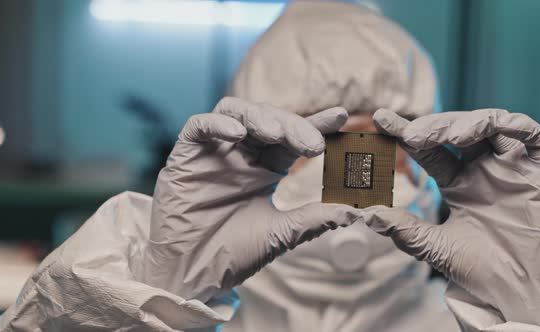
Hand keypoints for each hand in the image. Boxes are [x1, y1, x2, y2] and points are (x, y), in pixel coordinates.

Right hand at [147, 97, 363, 301]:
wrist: (193, 273)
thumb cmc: (233, 253)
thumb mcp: (280, 234)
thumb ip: (312, 219)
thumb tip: (354, 212)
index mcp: (263, 169)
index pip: (291, 138)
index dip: (314, 124)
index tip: (340, 117)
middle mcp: (240, 155)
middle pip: (268, 119)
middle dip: (292, 125)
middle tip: (311, 143)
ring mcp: (213, 152)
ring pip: (236, 112)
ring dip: (259, 117)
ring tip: (276, 134)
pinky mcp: (185, 155)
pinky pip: (198, 126)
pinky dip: (218, 124)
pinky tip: (238, 134)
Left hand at [365, 109, 539, 326]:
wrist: (524, 291)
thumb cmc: (484, 270)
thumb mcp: (437, 247)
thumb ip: (405, 230)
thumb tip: (367, 214)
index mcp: (458, 184)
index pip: (427, 150)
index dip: (404, 133)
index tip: (380, 120)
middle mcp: (482, 170)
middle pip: (453, 131)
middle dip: (432, 126)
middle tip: (412, 134)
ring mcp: (510, 167)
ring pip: (487, 125)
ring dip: (464, 122)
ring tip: (449, 136)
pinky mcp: (537, 170)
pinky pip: (530, 134)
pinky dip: (512, 124)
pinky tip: (488, 128)